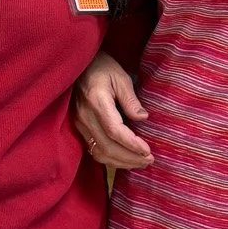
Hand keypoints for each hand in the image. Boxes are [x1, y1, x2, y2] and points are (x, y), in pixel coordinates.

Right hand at [73, 52, 151, 169]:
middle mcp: (85, 116)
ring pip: (99, 152)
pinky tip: (125, 159)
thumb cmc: (101, 67)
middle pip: (107, 147)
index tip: (147, 150)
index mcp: (96, 101)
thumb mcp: (120, 76)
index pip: (114, 130)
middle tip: (149, 160)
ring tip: (140, 162)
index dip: (131, 144)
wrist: (78, 66)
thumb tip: (143, 118)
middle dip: (130, 158)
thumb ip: (130, 99)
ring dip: (121, 162)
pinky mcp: (78, 128)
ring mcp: (79, 124)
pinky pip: (93, 150)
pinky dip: (110, 159)